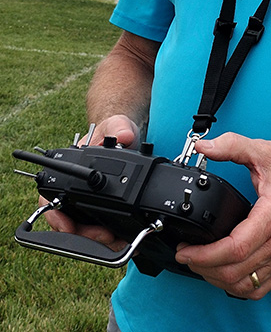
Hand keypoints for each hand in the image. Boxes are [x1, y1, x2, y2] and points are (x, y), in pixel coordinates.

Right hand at [42, 114, 140, 248]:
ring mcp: (86, 201)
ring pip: (81, 231)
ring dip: (96, 240)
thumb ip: (119, 128)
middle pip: (66, 222)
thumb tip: (124, 135)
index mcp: (69, 170)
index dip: (55, 216)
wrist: (127, 138)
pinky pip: (98, 229)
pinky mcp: (101, 209)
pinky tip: (121, 237)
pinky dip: (108, 237)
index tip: (67, 226)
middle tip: (104, 236)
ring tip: (116, 240)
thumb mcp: (117, 125)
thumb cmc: (114, 131)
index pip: (50, 197)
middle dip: (83, 236)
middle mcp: (73, 189)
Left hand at [174, 133, 270, 298]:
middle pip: (235, 272)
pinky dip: (238, 287)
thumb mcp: (263, 150)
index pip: (235, 248)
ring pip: (246, 285)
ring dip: (218, 280)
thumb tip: (204, 146)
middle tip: (186, 256)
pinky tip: (225, 273)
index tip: (186, 251)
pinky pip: (261, 288)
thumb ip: (232, 146)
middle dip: (203, 268)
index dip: (205, 255)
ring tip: (201, 264)